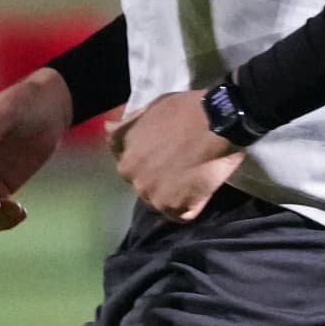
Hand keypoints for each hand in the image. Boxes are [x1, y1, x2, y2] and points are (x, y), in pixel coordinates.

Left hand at [112, 88, 247, 220]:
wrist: (217, 120)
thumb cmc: (183, 110)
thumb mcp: (148, 111)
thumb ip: (126, 128)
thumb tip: (107, 129)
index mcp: (125, 158)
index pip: (130, 168)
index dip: (148, 161)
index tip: (164, 154)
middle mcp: (134, 180)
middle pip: (144, 186)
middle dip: (159, 178)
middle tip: (181, 165)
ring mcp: (154, 196)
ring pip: (160, 201)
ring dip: (173, 194)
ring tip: (192, 178)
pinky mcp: (176, 207)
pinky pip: (180, 215)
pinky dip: (189, 205)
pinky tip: (199, 190)